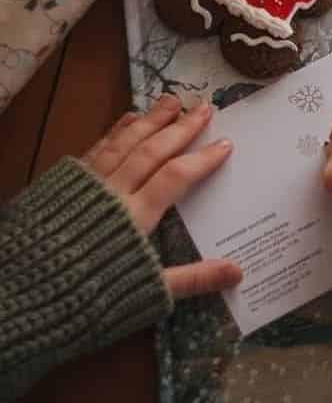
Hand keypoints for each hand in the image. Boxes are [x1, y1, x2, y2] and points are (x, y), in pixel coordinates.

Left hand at [82, 95, 242, 298]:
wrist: (18, 298)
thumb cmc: (86, 300)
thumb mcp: (145, 294)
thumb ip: (192, 279)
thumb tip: (237, 272)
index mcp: (135, 217)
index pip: (177, 177)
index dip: (202, 159)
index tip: (225, 143)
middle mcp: (112, 192)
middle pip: (152, 151)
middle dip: (180, 128)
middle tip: (204, 107)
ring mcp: (86, 184)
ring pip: (124, 143)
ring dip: (150, 120)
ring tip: (171, 101)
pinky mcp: (64, 184)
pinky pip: (97, 149)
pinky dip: (115, 131)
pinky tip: (127, 119)